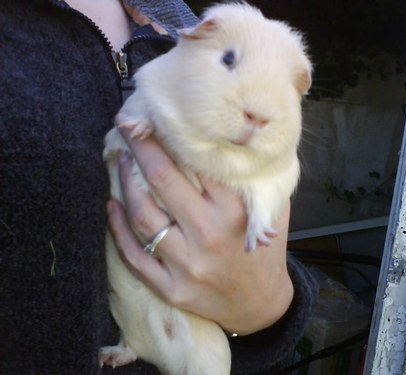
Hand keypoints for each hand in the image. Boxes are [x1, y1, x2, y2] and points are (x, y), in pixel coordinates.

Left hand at [106, 130, 293, 334]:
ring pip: (143, 217)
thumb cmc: (266, 250)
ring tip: (121, 164)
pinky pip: (135, 256)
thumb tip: (229, 143)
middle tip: (128, 128)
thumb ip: (254, 179)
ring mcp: (188, 264)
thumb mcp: (273, 210)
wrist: (261, 304)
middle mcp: (209, 234)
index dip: (172, 137)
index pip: (196, 162)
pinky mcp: (172, 288)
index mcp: (236, 210)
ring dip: (126, 185)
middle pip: (163, 181)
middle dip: (141, 148)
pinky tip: (111, 207)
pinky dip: (118, 229)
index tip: (157, 120)